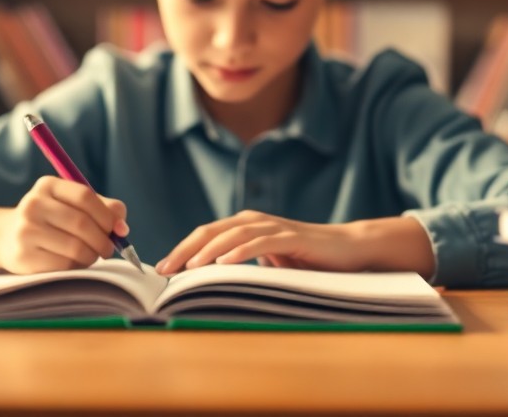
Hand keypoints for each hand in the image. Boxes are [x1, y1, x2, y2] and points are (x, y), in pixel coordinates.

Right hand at [0, 176, 129, 273]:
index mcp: (47, 185)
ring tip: (92, 255)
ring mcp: (26, 230)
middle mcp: (33, 204)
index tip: (116, 229)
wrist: (5, 237)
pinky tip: (74, 262)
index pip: (85, 196)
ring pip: (75, 247)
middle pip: (81, 223)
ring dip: (92, 255)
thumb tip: (122, 227)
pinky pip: (63, 265)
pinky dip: (77, 266)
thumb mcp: (72, 204)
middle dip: (103, 240)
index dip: (106, 215)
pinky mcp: (23, 256)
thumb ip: (103, 208)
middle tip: (109, 248)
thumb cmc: (51, 220)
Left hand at [156, 210, 368, 275]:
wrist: (347, 249)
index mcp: (245, 226)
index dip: (181, 250)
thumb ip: (242, 267)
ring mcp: (273, 227)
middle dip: (184, 250)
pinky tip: (225, 263)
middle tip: (164, 270)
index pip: (205, 235)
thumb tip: (207, 285)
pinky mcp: (291, 237)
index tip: (160, 269)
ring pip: (232, 234)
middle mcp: (254, 221)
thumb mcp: (267, 265)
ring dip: (209, 251)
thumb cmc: (305, 260)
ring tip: (190, 267)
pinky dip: (241, 251)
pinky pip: (261, 242)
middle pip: (211, 231)